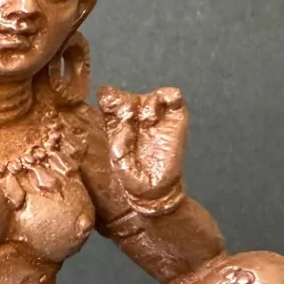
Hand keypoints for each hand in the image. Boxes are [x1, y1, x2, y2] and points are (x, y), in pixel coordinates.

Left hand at [98, 85, 186, 208]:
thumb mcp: (118, 162)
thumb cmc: (134, 179)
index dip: (108, 97)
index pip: (108, 100)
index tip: (109, 105)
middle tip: (127, 114)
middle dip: (125, 100)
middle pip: (128, 94)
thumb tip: (126, 122)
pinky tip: (159, 115)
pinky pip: (173, 96)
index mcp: (116, 125)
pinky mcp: (175, 118)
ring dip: (146, 102)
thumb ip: (118, 142)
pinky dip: (167, 97)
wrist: (157, 190)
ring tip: (147, 120)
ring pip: (149, 94)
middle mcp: (136, 118)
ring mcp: (156, 117)